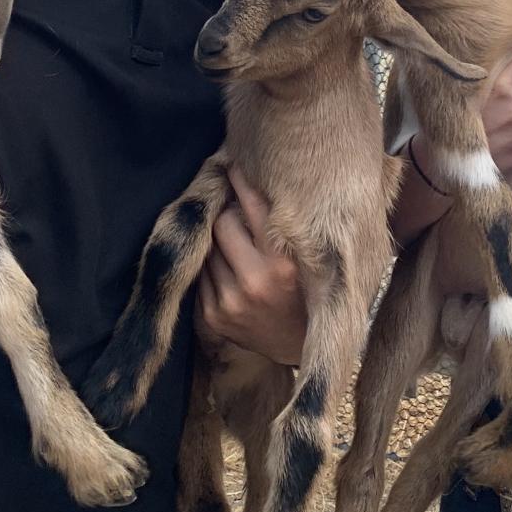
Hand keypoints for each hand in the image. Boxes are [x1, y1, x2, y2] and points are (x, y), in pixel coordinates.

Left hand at [196, 176, 307, 365]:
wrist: (304, 346)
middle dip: (230, 215)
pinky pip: (201, 274)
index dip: (241, 180)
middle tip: (240, 216)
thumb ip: (282, 223)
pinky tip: (231, 273)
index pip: (253, 206)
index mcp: (285, 264)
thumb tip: (247, 180)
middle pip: (223, 222)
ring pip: (209, 247)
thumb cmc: (310, 290)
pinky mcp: (213, 317)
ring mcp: (231, 302)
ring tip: (240, 250)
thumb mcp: (308, 257)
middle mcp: (256, 283)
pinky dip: (213, 267)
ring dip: (220, 242)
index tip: (235, 165)